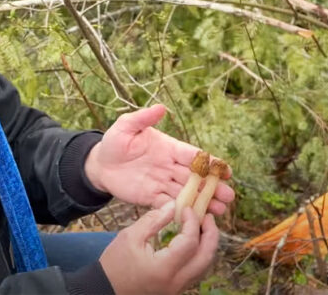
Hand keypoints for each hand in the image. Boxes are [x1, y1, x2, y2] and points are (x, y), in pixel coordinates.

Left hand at [85, 104, 233, 209]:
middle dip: (213, 187)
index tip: (226, 170)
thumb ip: (143, 118)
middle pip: (195, 178)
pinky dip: (180, 212)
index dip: (210, 163)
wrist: (98, 165)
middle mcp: (169, 166)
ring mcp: (162, 183)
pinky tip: (193, 220)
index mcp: (168, 148)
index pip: (193, 156)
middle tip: (229, 196)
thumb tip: (161, 107)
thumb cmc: (114, 142)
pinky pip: (168, 205)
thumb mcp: (125, 127)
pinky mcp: (151, 198)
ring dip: (203, 202)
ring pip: (186, 193)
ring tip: (220, 210)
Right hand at [100, 202, 217, 294]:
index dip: (192, 222)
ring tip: (202, 227)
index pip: (190, 242)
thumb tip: (173, 205)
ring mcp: (177, 288)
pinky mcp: (175, 289)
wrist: (106, 289)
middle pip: (206, 257)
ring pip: (204, 266)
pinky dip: (199, 254)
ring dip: (207, 245)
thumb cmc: (115, 263)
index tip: (187, 208)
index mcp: (164, 268)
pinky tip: (193, 242)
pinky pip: (195, 271)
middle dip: (211, 234)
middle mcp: (176, 281)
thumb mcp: (130, 237)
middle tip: (207, 217)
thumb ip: (154, 220)